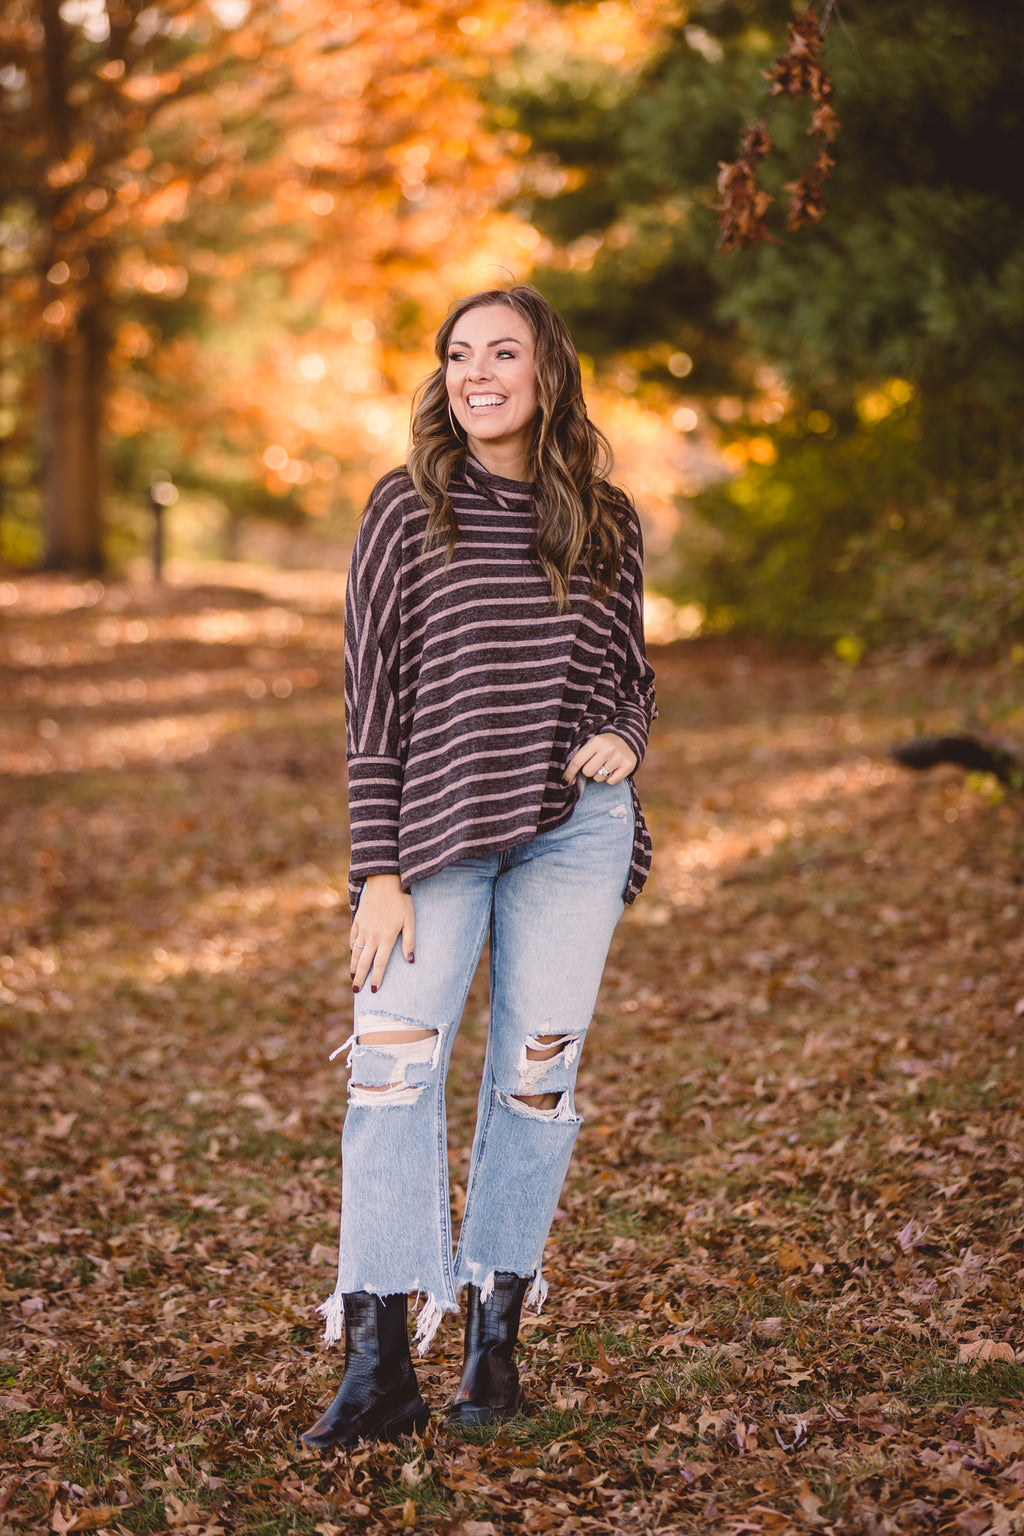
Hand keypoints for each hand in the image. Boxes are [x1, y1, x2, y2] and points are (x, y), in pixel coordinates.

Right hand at [350, 873, 414, 992]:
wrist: (385, 881)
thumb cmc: (401, 901)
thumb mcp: (410, 920)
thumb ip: (409, 941)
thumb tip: (411, 960)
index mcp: (386, 938)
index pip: (379, 964)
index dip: (376, 978)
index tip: (374, 990)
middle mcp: (372, 936)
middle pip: (364, 962)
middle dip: (360, 978)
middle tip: (357, 991)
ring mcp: (362, 928)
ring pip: (355, 952)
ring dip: (354, 966)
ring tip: (353, 978)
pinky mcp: (357, 921)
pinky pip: (352, 939)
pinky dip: (351, 949)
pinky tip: (352, 955)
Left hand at [563, 731, 636, 786]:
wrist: (628, 739)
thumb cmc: (604, 744)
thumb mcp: (592, 744)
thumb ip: (581, 756)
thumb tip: (565, 780)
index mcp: (596, 742)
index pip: (577, 761)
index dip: (569, 773)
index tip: (564, 782)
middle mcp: (608, 749)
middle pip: (587, 772)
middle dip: (588, 771)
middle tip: (595, 764)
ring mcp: (619, 758)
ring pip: (599, 778)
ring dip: (599, 775)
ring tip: (604, 766)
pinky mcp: (628, 765)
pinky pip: (611, 782)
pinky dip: (610, 779)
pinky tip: (613, 769)